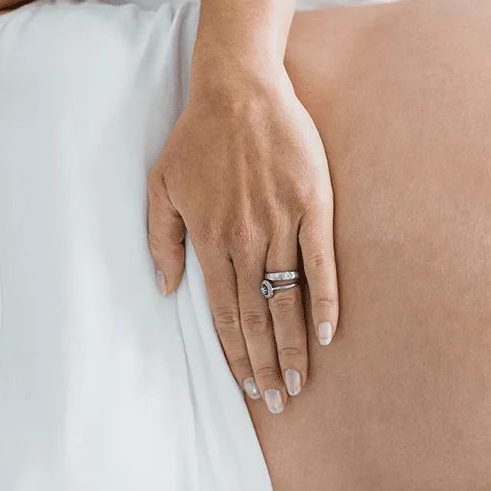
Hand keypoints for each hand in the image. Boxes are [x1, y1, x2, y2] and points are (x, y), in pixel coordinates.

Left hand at [146, 62, 337, 413]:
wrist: (239, 90)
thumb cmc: (197, 136)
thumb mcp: (160, 186)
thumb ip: (161, 241)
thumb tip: (170, 289)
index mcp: (208, 240)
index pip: (225, 313)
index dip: (238, 354)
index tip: (250, 388)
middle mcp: (244, 239)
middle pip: (258, 316)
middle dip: (268, 364)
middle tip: (281, 400)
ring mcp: (280, 223)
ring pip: (287, 297)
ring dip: (295, 344)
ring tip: (302, 380)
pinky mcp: (311, 206)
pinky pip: (320, 262)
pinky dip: (325, 299)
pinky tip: (329, 331)